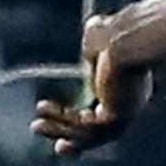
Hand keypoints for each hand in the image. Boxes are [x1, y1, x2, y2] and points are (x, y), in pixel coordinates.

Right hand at [30, 13, 150, 154]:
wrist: (128, 39)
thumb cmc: (118, 33)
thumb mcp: (99, 34)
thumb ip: (93, 40)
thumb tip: (91, 31)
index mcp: (129, 86)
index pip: (103, 109)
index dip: (80, 117)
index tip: (58, 114)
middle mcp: (130, 103)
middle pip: (96, 128)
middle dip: (67, 131)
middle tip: (40, 127)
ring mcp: (126, 112)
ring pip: (90, 133)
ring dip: (61, 130)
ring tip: (36, 126)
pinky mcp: (118, 117)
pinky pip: (87, 128)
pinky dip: (66, 125)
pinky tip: (45, 116)